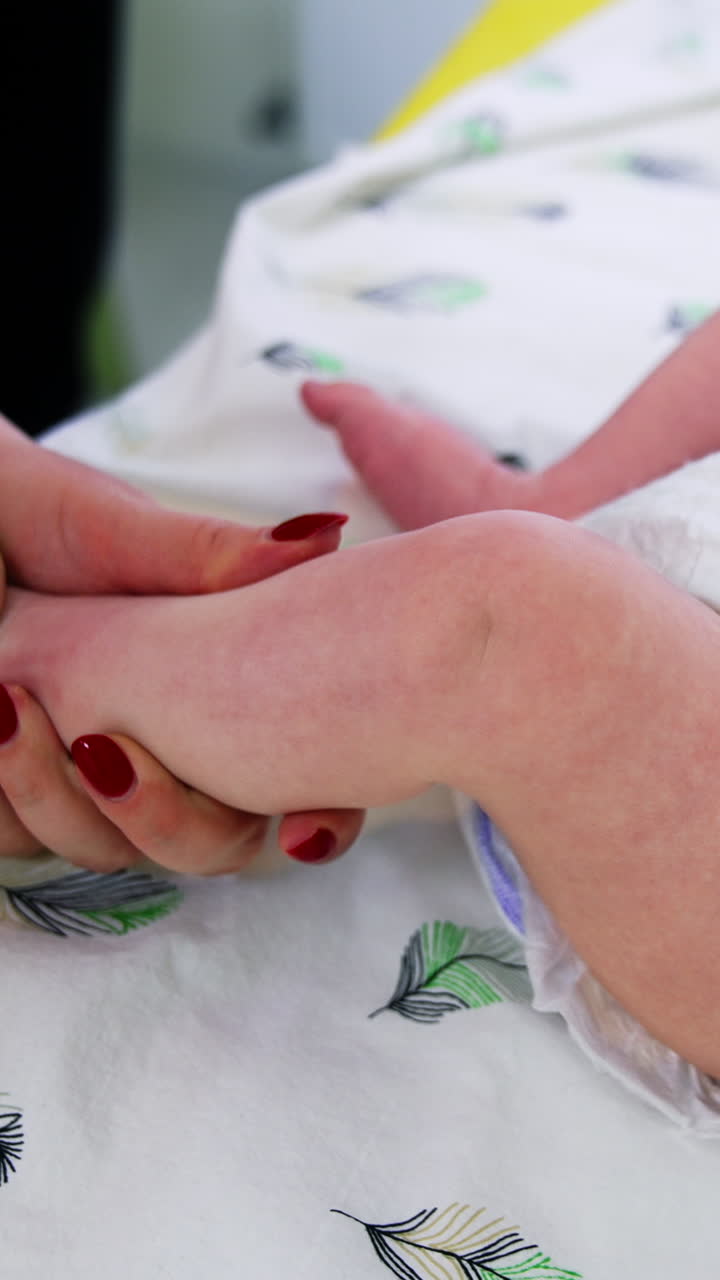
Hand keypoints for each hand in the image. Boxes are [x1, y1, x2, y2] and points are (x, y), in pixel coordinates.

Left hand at [0, 419, 363, 871]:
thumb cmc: (33, 512)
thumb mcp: (115, 531)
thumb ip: (211, 555)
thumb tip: (326, 536)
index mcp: (213, 691)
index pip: (296, 774)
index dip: (326, 815)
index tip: (301, 829)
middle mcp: (162, 748)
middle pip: (207, 846)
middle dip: (162, 819)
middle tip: (100, 748)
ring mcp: (85, 780)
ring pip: (100, 851)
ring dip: (51, 795)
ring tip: (5, 699)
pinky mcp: (9, 796)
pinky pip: (16, 841)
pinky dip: (3, 791)